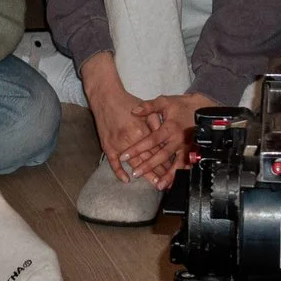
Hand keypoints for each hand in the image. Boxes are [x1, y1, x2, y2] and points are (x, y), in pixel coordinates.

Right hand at [81, 54, 164, 183]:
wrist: (106, 97)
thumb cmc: (127, 102)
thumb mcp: (146, 109)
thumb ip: (156, 124)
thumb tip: (165, 137)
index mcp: (142, 130)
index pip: (157, 150)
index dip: (166, 161)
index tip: (175, 171)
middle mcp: (130, 139)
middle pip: (148, 159)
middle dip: (159, 172)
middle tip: (168, 182)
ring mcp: (118, 144)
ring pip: (134, 163)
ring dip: (144, 175)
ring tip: (155, 184)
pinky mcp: (107, 145)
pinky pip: (113, 162)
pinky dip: (119, 172)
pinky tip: (126, 180)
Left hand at [117, 91, 209, 186]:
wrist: (203, 108)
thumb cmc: (182, 105)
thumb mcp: (165, 102)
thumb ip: (149, 107)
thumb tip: (133, 111)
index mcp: (170, 128)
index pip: (151, 140)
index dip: (137, 148)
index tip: (125, 156)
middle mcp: (179, 139)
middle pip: (162, 155)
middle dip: (149, 166)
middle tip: (136, 173)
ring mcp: (188, 147)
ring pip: (177, 164)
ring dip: (168, 175)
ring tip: (159, 185)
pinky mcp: (194, 152)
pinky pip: (187, 165)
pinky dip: (181, 174)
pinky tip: (175, 183)